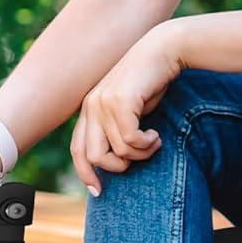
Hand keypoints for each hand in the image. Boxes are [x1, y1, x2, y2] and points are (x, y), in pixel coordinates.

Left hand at [72, 26, 183, 195]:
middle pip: (93, 157)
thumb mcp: (129, 109)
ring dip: (141, 154)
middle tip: (140, 158)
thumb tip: (117, 160)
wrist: (163, 50)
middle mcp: (90, 106)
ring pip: (118, 151)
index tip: (99, 192)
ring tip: (154, 141)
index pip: (78, 150)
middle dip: (118, 167)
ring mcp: (103, 103)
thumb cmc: (150, 82)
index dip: (86, 174)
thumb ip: (116, 129)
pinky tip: (156, 134)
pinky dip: (147, 144)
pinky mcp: (119, 101)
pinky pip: (131, 141)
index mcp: (88, 109)